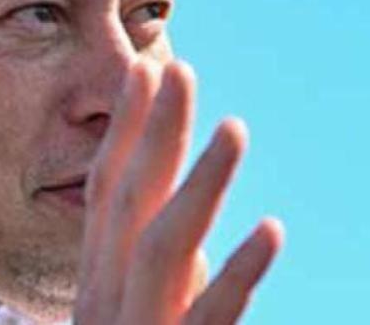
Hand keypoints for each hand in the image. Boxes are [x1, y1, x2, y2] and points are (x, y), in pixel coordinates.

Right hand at [74, 61, 282, 323]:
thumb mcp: (136, 321)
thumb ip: (160, 284)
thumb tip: (196, 252)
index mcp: (98, 282)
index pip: (107, 190)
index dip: (126, 127)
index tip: (143, 70)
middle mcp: (106, 299)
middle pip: (130, 200)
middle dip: (156, 130)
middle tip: (181, 68)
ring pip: (163, 244)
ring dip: (200, 181)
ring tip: (234, 128)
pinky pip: (208, 316)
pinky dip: (238, 272)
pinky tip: (271, 229)